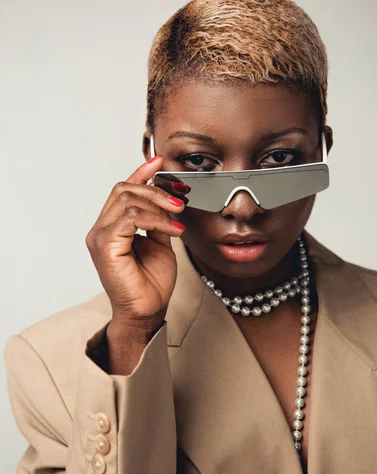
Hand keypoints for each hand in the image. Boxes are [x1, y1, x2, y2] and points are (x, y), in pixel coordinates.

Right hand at [85, 155, 186, 328]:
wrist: (146, 312)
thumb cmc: (151, 284)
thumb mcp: (159, 244)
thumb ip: (157, 222)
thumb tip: (167, 200)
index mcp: (111, 228)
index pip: (122, 191)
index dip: (140, 173)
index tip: (160, 162)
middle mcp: (101, 229)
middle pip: (123, 190)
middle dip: (154, 189)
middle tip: (179, 199)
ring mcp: (100, 237)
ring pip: (127, 200)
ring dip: (157, 204)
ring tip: (177, 218)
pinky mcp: (105, 246)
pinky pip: (131, 218)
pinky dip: (155, 219)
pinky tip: (171, 230)